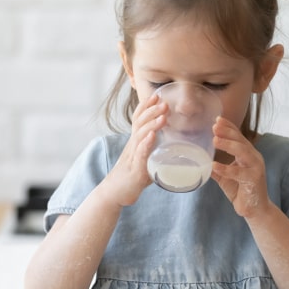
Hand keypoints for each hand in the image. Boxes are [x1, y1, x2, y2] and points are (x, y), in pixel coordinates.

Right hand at [100, 91, 165, 206]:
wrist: (114, 193)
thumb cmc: (132, 175)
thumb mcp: (145, 158)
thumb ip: (155, 150)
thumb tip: (174, 146)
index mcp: (135, 141)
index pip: (138, 119)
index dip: (146, 106)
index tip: (157, 95)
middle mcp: (132, 145)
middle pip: (140, 123)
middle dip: (152, 111)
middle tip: (164, 101)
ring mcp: (132, 156)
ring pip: (140, 136)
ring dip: (152, 124)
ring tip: (163, 116)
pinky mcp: (135, 169)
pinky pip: (140, 154)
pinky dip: (146, 144)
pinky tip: (152, 137)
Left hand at [210, 116, 271, 218]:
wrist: (255, 210)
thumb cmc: (241, 191)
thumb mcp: (225, 177)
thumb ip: (216, 168)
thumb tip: (200, 161)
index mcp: (248, 155)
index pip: (239, 137)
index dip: (229, 127)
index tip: (217, 119)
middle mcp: (254, 158)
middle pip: (241, 141)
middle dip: (228, 132)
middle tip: (214, 125)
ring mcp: (256, 168)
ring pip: (243, 152)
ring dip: (228, 145)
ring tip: (214, 140)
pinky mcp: (254, 180)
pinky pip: (239, 173)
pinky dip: (226, 169)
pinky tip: (214, 165)